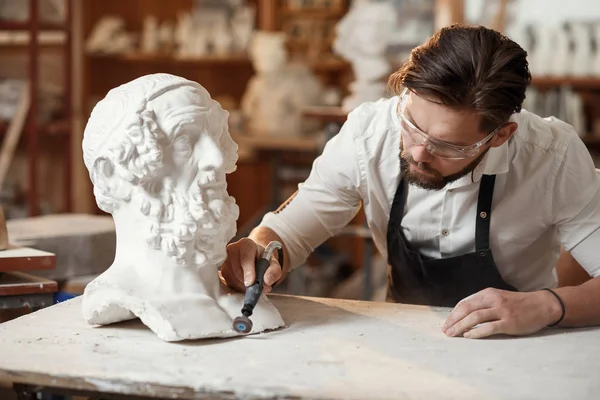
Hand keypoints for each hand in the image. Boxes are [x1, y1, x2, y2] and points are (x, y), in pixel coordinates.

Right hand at [219, 238, 282, 293]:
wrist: (255, 258)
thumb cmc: (263, 260)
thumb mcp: (274, 264)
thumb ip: (274, 271)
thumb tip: (268, 280)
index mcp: (246, 244)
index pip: (245, 258)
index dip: (248, 271)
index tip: (251, 283)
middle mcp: (232, 249)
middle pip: (238, 270)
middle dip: (249, 282)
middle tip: (260, 287)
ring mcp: (225, 260)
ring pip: (233, 278)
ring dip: (244, 286)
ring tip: (254, 284)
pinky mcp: (222, 270)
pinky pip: (229, 283)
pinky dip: (238, 287)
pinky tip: (246, 283)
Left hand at [441, 288, 561, 338]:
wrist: (542, 305)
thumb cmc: (518, 303)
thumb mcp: (498, 297)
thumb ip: (483, 303)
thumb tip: (464, 314)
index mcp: (487, 293)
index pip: (464, 303)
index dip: (453, 314)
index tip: (446, 323)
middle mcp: (492, 300)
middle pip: (466, 309)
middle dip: (453, 320)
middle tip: (446, 330)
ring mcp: (501, 311)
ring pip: (475, 317)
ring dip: (461, 326)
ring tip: (453, 334)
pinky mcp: (509, 322)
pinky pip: (489, 327)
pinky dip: (476, 332)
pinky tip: (468, 336)